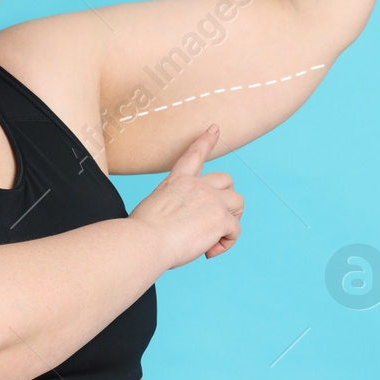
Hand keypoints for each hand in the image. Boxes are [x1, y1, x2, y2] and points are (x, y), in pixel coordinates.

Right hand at [130, 125, 244, 268]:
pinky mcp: (221, 218)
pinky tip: (208, 252)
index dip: (206, 140)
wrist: (145, 241)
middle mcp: (197, 185)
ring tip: (215, 237)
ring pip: (238, 203)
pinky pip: (235, 230)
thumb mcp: (155, 209)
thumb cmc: (141, 232)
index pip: (194, 154)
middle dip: (227, 199)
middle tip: (216, 221)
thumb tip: (181, 224)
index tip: (215, 128)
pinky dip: (226, 243)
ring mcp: (212, 200)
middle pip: (227, 180)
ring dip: (231, 220)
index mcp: (177, 181)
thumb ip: (173, 208)